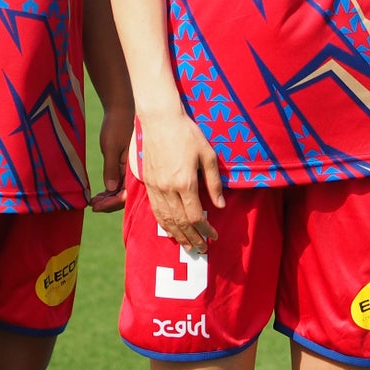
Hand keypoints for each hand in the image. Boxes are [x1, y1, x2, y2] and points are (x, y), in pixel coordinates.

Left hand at [91, 103, 134, 212]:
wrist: (120, 107)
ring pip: (123, 187)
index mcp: (136, 165)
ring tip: (94, 201)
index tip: (96, 206)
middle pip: (125, 192)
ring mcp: (133, 165)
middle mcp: (137, 168)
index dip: (112, 202)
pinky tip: (103, 191)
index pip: (126, 192)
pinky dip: (112, 187)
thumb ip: (111, 167)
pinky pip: (122, 179)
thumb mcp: (111, 146)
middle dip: (110, 202)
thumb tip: (111, 188)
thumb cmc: (116, 124)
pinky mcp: (128, 162)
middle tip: (93, 206)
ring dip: (110, 196)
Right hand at [139, 110, 223, 252]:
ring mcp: (156, 187)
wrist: (160, 119)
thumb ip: (214, 183)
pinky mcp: (148, 182)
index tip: (214, 236)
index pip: (196, 216)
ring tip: (187, 246)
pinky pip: (155, 210)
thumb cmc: (188, 133)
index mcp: (185, 182)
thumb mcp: (208, 155)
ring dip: (177, 235)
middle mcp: (168, 188)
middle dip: (192, 238)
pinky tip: (170, 230)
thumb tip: (221, 206)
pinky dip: (163, 223)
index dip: (205, 230)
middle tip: (202, 249)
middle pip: (180, 222)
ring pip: (166, 219)